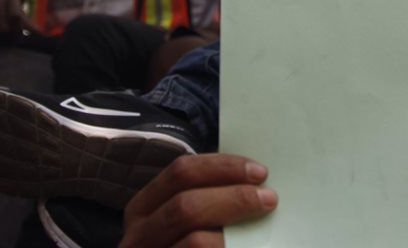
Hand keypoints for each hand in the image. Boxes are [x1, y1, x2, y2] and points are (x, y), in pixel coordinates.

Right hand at [120, 154, 276, 247]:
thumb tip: (255, 180)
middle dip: (234, 198)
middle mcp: (139, 237)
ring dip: (235, 228)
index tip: (259, 172)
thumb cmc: (202, 242)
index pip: (181, 173)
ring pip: (195, 241)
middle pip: (186, 205)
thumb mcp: (197, 218)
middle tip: (268, 199)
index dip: (223, 167)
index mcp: (145, 208)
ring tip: (264, 221)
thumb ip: (212, 199)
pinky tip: (246, 245)